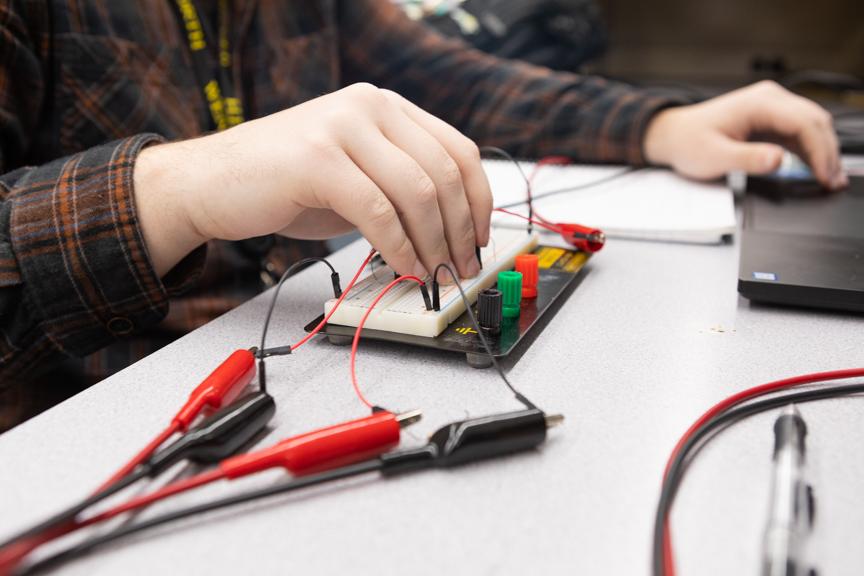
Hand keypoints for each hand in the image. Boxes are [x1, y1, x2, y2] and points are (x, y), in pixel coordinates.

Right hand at [134, 83, 491, 278]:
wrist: (209, 182)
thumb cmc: (284, 185)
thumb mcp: (356, 174)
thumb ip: (399, 186)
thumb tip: (451, 229)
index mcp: (385, 106)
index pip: (457, 149)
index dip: (479, 200)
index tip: (480, 238)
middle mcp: (369, 105)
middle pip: (443, 172)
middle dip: (460, 230)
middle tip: (460, 266)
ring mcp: (342, 126)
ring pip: (417, 191)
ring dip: (433, 244)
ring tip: (433, 273)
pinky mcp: (317, 157)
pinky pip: (379, 211)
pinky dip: (399, 247)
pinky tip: (404, 268)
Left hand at [643, 80, 846, 188]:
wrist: (673, 135)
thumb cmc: (689, 142)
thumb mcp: (715, 156)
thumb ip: (747, 159)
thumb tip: (778, 160)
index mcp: (759, 103)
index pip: (804, 123)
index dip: (820, 151)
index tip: (824, 175)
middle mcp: (770, 99)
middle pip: (814, 122)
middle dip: (828, 152)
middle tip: (834, 181)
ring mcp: (772, 108)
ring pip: (811, 127)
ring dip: (822, 152)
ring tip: (830, 179)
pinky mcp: (771, 119)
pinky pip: (798, 133)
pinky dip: (810, 151)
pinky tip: (816, 170)